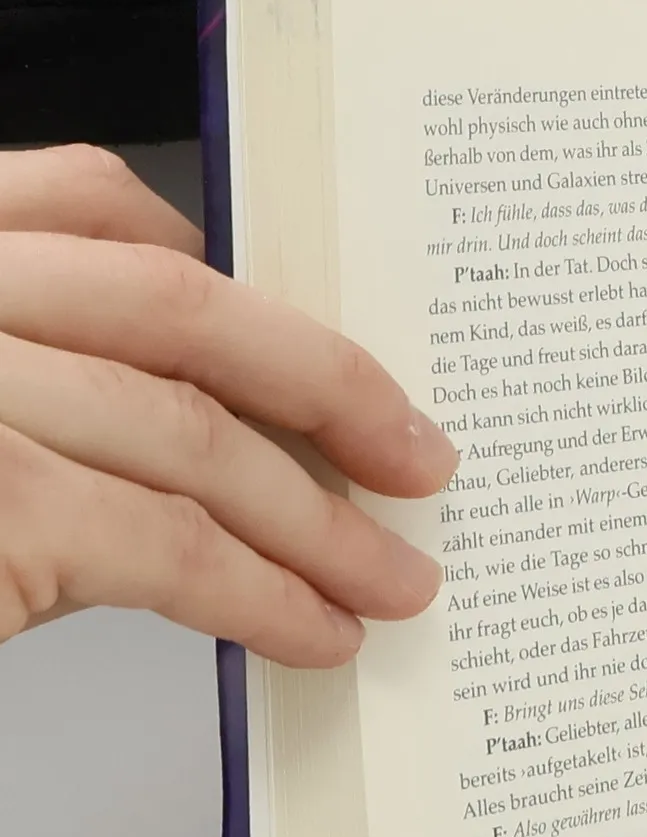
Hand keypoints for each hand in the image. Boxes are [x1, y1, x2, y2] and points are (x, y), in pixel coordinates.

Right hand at [0, 145, 455, 667]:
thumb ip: (41, 388)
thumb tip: (206, 433)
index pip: (84, 204)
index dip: (222, 274)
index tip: (313, 350)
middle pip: (173, 307)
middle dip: (322, 386)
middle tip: (415, 457)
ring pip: (190, 434)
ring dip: (318, 522)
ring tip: (392, 581)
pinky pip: (167, 545)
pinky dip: (262, 596)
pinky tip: (314, 632)